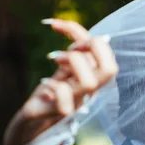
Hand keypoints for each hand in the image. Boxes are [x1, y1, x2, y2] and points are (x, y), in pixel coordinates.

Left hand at [3, 19, 117, 144]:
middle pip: (111, 70)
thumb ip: (73, 47)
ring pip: (89, 82)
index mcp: (96, 78)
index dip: (90, 38)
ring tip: (53, 59)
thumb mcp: (64, 64)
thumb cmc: (51, 89)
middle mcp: (91, 91)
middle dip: (91, 47)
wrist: (34, 118)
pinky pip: (65, 102)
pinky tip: (44, 84)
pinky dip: (53, 86)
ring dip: (70, 62)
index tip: (61, 30)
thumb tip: (70, 25)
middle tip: (70, 46)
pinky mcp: (60, 114)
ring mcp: (78, 103)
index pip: (109, 57)